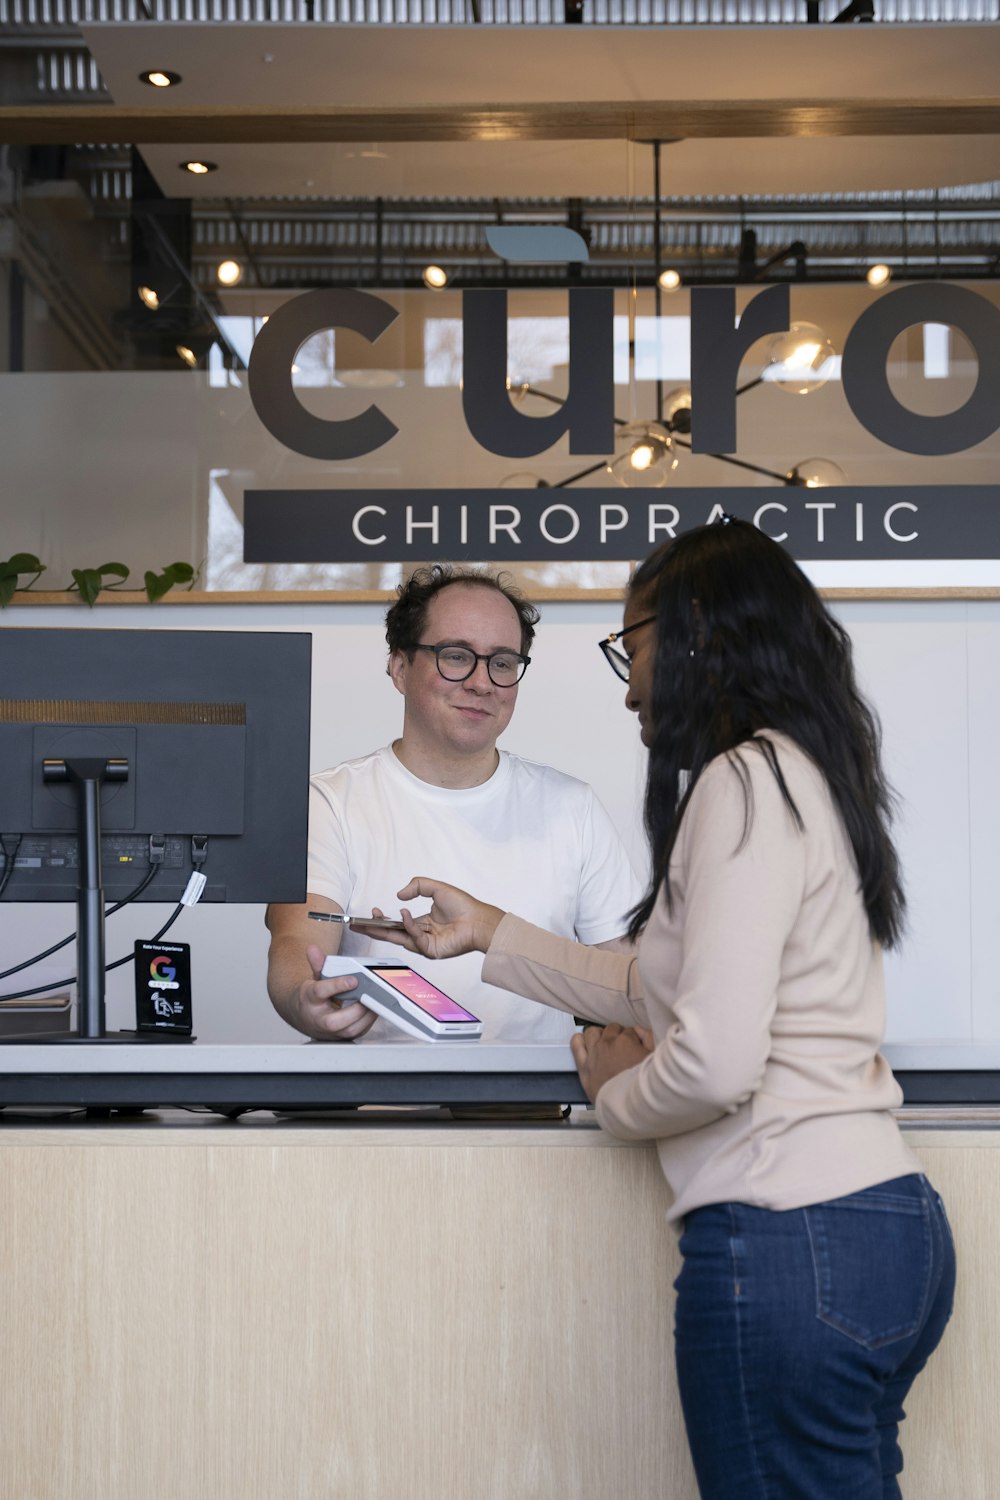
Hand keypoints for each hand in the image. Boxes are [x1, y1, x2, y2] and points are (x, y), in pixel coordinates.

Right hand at [295, 944, 376, 1040]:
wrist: (304, 1017)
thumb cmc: (312, 997)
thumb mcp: (314, 978)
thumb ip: (317, 964)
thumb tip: (313, 949)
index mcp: (310, 999)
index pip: (320, 992)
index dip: (337, 985)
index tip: (353, 980)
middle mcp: (318, 1018)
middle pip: (335, 1021)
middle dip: (356, 1009)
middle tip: (369, 995)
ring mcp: (330, 1031)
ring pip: (349, 1030)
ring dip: (366, 1017)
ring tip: (375, 1002)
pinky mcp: (341, 1036)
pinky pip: (357, 1033)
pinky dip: (368, 1022)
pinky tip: (374, 1009)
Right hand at [351, 878, 503, 960]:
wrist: (479, 919)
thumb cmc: (463, 905)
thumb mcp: (436, 888)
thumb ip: (417, 886)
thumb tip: (398, 895)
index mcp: (424, 922)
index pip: (398, 923)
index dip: (384, 920)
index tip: (372, 912)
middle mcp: (423, 935)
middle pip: (393, 934)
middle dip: (374, 930)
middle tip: (357, 926)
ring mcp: (426, 944)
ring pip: (399, 938)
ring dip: (385, 930)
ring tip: (373, 919)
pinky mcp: (431, 951)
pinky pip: (414, 938)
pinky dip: (408, 927)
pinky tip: (404, 916)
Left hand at [570, 1023, 654, 1104]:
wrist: (627, 1107)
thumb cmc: (643, 1087)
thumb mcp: (654, 1059)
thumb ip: (649, 1039)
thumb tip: (639, 1031)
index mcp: (626, 1041)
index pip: (629, 1031)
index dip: (633, 1038)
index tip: (635, 1045)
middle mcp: (608, 1044)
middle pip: (611, 1029)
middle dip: (617, 1034)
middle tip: (622, 1046)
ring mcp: (593, 1054)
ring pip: (592, 1033)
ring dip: (599, 1034)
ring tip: (604, 1042)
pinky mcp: (583, 1067)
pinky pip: (576, 1046)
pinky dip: (579, 1041)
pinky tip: (583, 1042)